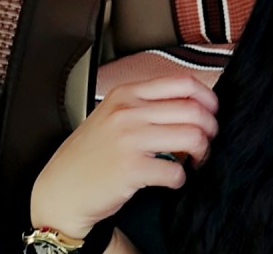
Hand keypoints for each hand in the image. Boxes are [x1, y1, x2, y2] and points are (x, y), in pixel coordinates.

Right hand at [31, 75, 217, 239]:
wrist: (59, 190)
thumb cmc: (91, 153)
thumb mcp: (115, 114)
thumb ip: (149, 104)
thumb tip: (194, 104)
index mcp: (128, 93)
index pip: (183, 82)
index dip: (207, 97)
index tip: (212, 110)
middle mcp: (129, 112)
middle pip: (193, 110)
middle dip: (210, 127)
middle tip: (208, 140)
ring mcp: (129, 139)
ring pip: (192, 136)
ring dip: (202, 151)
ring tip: (196, 159)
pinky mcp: (131, 169)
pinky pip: (176, 170)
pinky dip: (181, 178)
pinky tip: (173, 178)